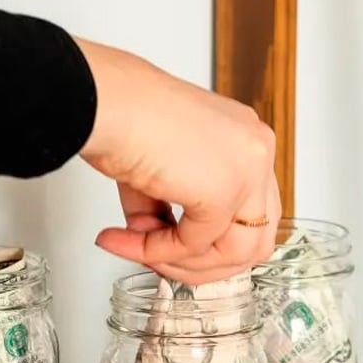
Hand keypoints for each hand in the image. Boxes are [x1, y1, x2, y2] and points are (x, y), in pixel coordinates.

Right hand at [74, 38, 280, 284]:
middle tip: (157, 258)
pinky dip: (158, 251)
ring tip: (137, 251)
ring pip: (235, 252)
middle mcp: (256, 149)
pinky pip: (194, 245)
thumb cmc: (123, 113)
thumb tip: (159, 237)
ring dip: (181, 262)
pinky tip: (128, 238)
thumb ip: (171, 206)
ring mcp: (248, 169)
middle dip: (203, 261)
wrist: (106, 100)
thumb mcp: (162, 166)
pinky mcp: (225, 190)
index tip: (168, 244)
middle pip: (254, 238)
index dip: (210, 238)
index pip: (251, 209)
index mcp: (246, 136)